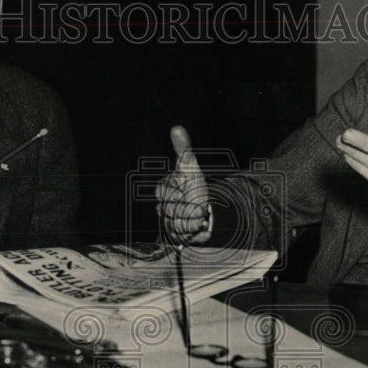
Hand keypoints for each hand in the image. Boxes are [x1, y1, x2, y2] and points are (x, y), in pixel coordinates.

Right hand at [156, 125, 210, 245]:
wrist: (206, 204)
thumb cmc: (193, 182)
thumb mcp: (190, 165)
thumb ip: (183, 148)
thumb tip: (176, 127)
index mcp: (164, 191)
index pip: (162, 193)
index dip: (173, 194)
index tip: (184, 192)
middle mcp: (165, 208)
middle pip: (170, 211)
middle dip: (187, 208)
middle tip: (198, 204)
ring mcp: (171, 223)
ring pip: (178, 227)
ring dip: (193, 222)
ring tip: (202, 216)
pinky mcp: (181, 237)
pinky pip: (188, 240)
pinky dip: (199, 235)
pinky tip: (205, 228)